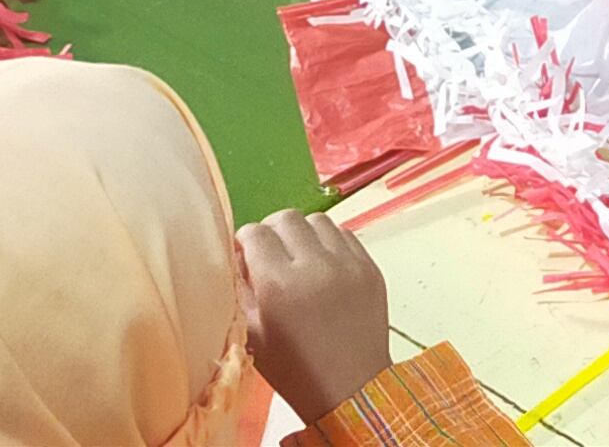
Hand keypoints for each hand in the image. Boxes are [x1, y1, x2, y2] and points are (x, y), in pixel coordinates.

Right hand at [238, 208, 395, 423]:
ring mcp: (348, 264)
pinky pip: (345, 235)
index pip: (255, 233)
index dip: (245, 241)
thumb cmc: (294, 370)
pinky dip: (329, 243)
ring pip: (317, 220)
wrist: (351, 389)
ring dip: (302, 233)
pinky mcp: (370, 268)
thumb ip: (240, 290)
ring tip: (299, 258)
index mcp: (280, 284)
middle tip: (270, 254)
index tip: (246, 256)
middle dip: (272, 232)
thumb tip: (238, 257)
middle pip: (286, 218)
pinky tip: (323, 265)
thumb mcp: (252, 335)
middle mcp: (316, 266)